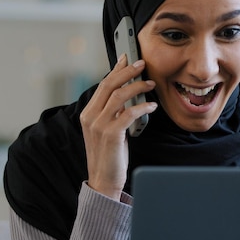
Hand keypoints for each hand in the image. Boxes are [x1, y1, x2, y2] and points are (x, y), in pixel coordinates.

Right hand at [80, 54, 156, 200]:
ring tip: (151, 84)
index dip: (115, 70)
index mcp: (87, 114)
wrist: (103, 180)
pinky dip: (142, 107)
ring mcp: (99, 125)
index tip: (126, 58)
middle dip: (126, 72)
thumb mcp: (108, 129)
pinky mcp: (111, 134)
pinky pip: (128, 113)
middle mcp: (90, 117)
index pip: (102, 85)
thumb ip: (112, 112)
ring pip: (119, 96)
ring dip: (137, 87)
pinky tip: (151, 106)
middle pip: (109, 85)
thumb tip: (127, 95)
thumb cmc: (109, 155)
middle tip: (142, 64)